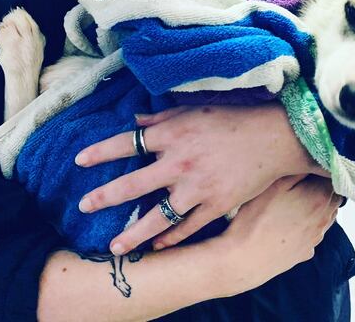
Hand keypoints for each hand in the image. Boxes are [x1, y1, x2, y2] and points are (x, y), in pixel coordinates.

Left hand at [75, 103, 327, 254]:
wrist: (274, 136)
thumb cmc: (233, 117)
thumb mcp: (195, 109)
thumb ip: (162, 115)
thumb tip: (135, 118)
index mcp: (173, 134)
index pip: (127, 144)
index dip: (101, 152)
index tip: (80, 160)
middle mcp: (179, 162)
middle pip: (133, 184)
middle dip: (104, 197)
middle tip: (83, 206)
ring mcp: (196, 188)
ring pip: (157, 217)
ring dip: (132, 233)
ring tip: (114, 246)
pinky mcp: (215, 205)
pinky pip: (187, 227)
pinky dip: (171, 238)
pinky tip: (157, 246)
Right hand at [215, 174, 340, 294]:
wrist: (244, 259)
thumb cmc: (256, 218)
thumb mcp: (273, 185)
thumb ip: (297, 171)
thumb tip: (313, 161)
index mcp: (318, 199)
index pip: (333, 178)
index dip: (322, 169)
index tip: (310, 165)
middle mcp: (323, 219)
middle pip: (333, 197)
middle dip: (323, 186)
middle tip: (304, 180)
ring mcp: (315, 238)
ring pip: (326, 216)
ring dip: (318, 206)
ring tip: (298, 200)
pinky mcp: (305, 252)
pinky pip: (314, 233)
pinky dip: (309, 225)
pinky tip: (291, 222)